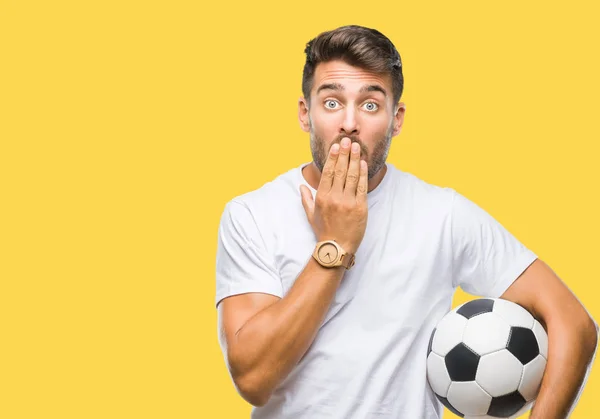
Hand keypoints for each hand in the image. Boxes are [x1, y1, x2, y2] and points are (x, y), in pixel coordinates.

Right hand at [299, 137, 367, 254]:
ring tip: (357, 147)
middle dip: (344, 154)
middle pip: (340, 170)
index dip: (332, 158)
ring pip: (351, 176)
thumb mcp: (310, 215)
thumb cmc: (323, 232)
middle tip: (348, 140)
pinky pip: (361, 187)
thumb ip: (305, 199)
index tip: (335, 146)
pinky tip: (363, 164)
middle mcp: (334, 198)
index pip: (327, 172)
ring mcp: (347, 202)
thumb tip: (301, 186)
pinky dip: (363, 174)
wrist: (336, 248)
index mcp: (321, 197)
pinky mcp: (360, 208)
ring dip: (355, 160)